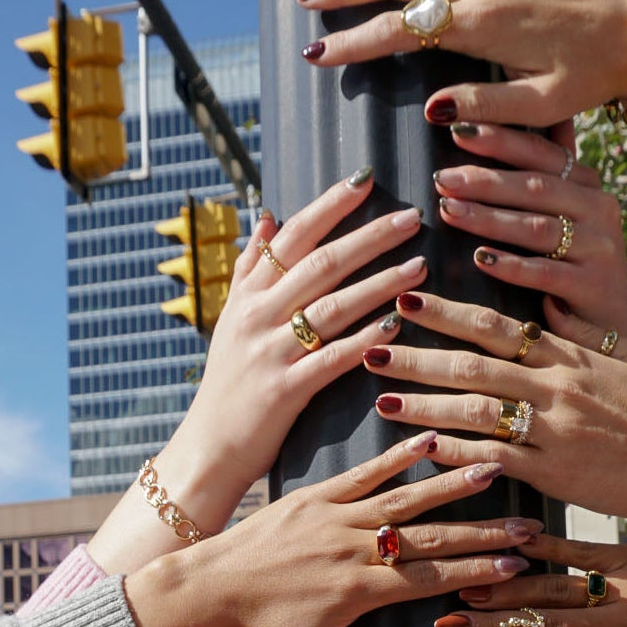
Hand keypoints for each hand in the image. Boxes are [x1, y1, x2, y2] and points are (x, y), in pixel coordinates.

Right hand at [90, 173, 427, 573]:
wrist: (207, 448)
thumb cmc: (228, 385)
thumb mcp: (230, 321)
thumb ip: (249, 269)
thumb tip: (266, 216)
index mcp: (249, 295)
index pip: (293, 235)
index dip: (330, 204)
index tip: (366, 178)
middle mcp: (257, 315)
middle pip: (320, 263)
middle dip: (369, 237)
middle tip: (412, 217)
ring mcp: (269, 351)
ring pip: (331, 306)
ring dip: (379, 284)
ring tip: (419, 266)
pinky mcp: (284, 390)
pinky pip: (330, 358)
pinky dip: (363, 341)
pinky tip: (394, 327)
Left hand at [127, 432, 541, 626]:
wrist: (205, 590)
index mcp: (359, 592)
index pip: (434, 578)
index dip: (480, 571)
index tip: (518, 565)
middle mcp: (354, 550)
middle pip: (432, 536)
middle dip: (484, 531)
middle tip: (527, 523)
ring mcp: (335, 518)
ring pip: (406, 498)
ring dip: (454, 484)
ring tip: (495, 466)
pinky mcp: (314, 496)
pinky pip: (364, 474)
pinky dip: (398, 457)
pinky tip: (429, 439)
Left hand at [364, 298, 626, 524]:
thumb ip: (583, 331)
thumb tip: (549, 306)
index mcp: (567, 355)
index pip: (495, 326)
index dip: (447, 313)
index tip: (408, 302)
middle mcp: (553, 387)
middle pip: (471, 365)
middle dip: (416, 355)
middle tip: (370, 347)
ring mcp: (551, 430)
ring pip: (474, 411)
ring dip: (423, 404)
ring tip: (382, 397)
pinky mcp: (552, 472)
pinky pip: (493, 459)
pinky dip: (455, 453)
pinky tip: (422, 448)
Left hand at [431, 123, 626, 342]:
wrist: (610, 332)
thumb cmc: (575, 270)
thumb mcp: (566, 220)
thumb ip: (542, 181)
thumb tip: (497, 139)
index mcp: (589, 185)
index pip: (541, 153)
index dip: (500, 140)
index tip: (457, 130)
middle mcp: (600, 208)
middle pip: (536, 187)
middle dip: (485, 180)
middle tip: (442, 178)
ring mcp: (600, 247)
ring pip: (537, 226)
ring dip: (489, 217)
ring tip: (449, 211)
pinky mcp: (593, 285)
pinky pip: (544, 271)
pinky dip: (511, 264)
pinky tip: (479, 259)